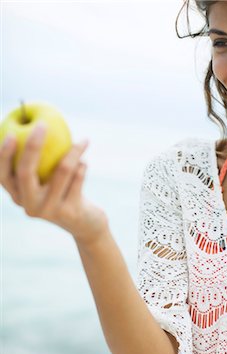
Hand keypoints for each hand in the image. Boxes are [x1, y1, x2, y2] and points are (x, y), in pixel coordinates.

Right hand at [0, 124, 107, 244]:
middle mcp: (29, 205)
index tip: (10, 132)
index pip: (3, 175)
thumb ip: (38, 159)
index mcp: (18, 196)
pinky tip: (84, 161)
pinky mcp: (70, 212)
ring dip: (73, 151)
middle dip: (32, 145)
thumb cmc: (63, 192)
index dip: (3, 154)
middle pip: (25, 172)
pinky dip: (82, 166)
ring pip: (61, 171)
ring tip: (82, 140)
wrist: (85, 224)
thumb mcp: (47, 179)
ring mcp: (49, 210)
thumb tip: (35, 122)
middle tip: (43, 125)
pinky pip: (77, 179)